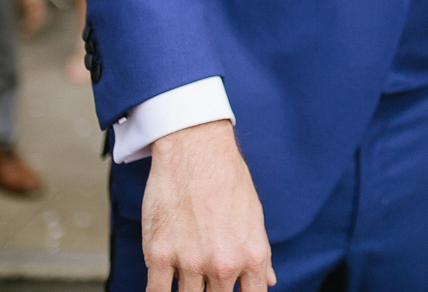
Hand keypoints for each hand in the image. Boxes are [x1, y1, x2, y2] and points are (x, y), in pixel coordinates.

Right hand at [143, 120, 275, 291]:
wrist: (196, 150)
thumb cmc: (228, 180)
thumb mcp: (254, 217)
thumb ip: (259, 255)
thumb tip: (268, 280)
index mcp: (252, 257)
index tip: (231, 291)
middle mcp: (223, 264)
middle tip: (207, 280)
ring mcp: (190, 261)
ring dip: (187, 291)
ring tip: (189, 273)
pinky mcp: (159, 254)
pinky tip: (164, 284)